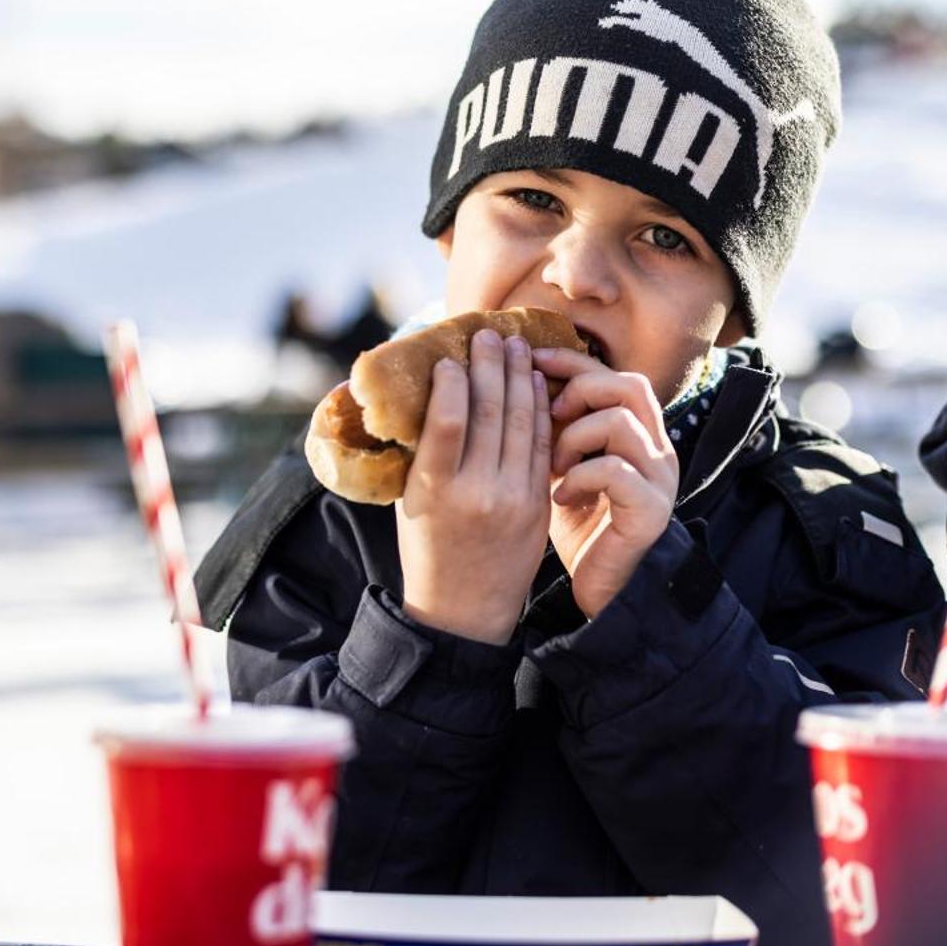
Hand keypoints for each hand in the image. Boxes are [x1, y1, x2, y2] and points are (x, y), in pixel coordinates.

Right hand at [396, 330, 553, 643]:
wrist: (463, 611)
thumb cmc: (425, 548)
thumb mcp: (407, 501)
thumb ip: (417, 450)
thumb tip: (405, 394)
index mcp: (434, 490)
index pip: (447, 421)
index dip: (451, 383)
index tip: (449, 357)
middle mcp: (476, 492)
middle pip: (488, 413)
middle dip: (490, 366)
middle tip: (488, 334)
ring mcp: (512, 498)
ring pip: (520, 423)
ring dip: (518, 378)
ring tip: (514, 347)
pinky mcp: (537, 504)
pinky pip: (541, 445)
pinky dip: (539, 409)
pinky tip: (535, 383)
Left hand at [532, 347, 677, 618]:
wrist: (602, 587)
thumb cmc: (577, 523)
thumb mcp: (561, 465)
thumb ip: (555, 427)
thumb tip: (514, 378)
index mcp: (640, 433)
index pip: (614, 375)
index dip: (573, 362)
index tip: (531, 360)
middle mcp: (658, 449)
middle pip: (629, 386)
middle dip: (580, 391)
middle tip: (548, 415)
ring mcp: (659, 479)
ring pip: (620, 422)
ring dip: (575, 436)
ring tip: (554, 465)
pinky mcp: (652, 509)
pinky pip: (615, 469)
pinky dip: (579, 476)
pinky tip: (560, 497)